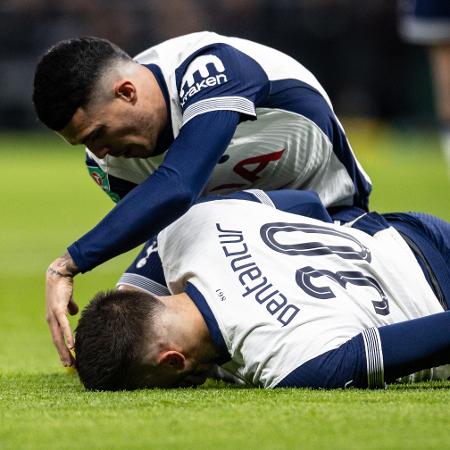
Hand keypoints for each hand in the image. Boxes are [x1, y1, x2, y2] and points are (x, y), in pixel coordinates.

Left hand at [45, 252, 78, 366]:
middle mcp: (51, 319)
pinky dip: (67, 336)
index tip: (68, 358)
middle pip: (57, 341)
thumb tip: (75, 313)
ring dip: (64, 350)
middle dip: (63, 354)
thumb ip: (71, 307)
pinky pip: (64, 326)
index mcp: (53, 318)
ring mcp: (53, 315)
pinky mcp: (58, 310)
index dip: (62, 348)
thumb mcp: (67, 300)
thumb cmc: (63, 286)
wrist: (59, 274)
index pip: (57, 337)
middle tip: (70, 366)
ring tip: (70, 361)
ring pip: (59, 337)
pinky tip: (72, 345)